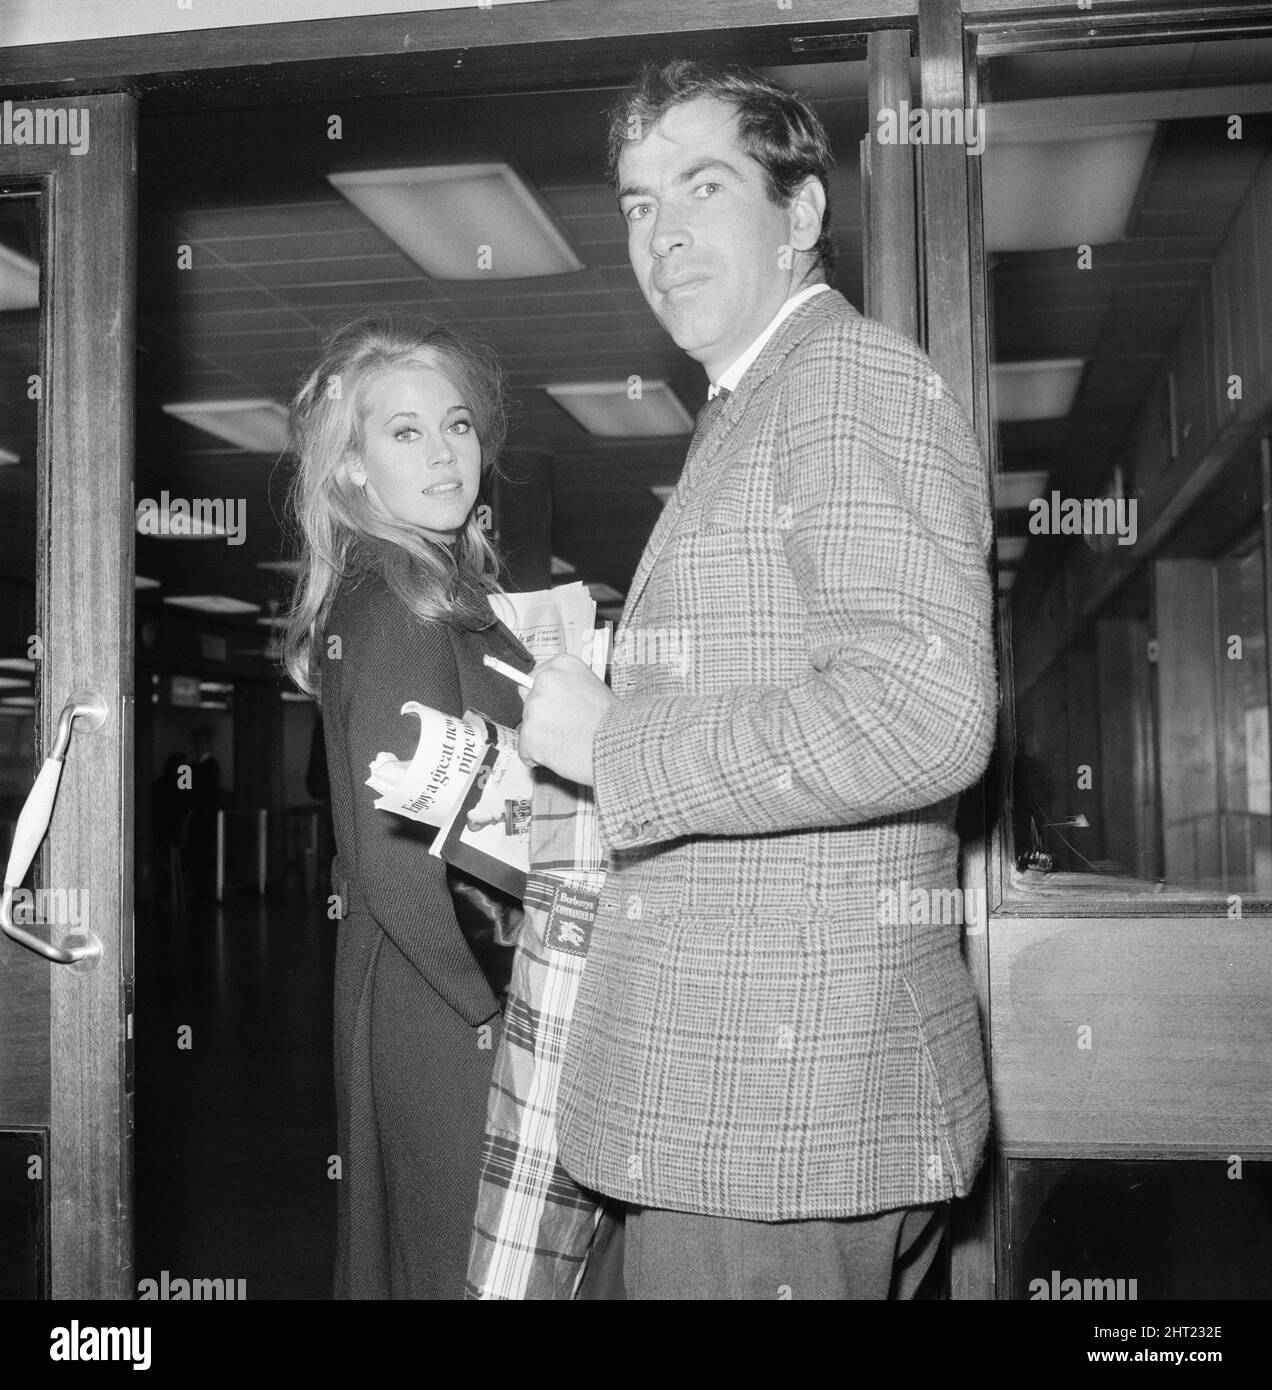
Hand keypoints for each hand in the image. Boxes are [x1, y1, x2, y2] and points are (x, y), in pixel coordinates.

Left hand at [518, 654, 615, 786]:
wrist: (619, 745)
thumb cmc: (613, 721)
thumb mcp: (593, 687)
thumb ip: (564, 687)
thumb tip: (537, 694)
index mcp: (561, 665)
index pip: (535, 679)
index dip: (548, 699)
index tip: (560, 708)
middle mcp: (544, 681)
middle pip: (529, 703)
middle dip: (544, 718)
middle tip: (569, 726)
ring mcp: (534, 708)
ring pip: (527, 727)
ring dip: (542, 738)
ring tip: (570, 740)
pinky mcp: (529, 735)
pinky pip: (525, 750)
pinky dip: (538, 757)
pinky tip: (561, 753)